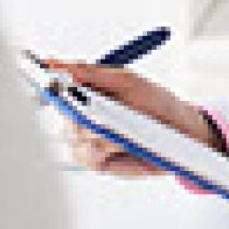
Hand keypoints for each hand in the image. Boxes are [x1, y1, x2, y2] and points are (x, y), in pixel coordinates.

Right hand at [43, 61, 222, 176]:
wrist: (179, 131)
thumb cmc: (155, 102)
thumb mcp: (126, 80)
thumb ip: (92, 73)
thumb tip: (61, 65)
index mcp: (85, 92)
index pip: (56, 86)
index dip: (49, 81)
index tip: (48, 74)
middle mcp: (81, 117)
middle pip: (63, 114)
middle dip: (80, 110)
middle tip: (99, 106)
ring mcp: (86, 141)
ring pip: (75, 136)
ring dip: (99, 130)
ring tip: (122, 125)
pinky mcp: (97, 162)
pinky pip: (88, 155)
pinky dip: (106, 148)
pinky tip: (122, 142)